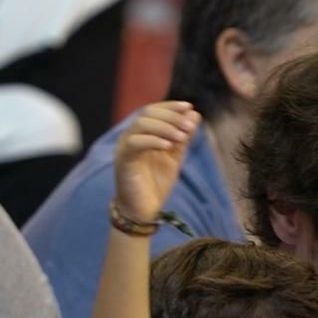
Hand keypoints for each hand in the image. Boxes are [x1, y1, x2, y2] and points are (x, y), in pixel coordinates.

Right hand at [113, 101, 198, 226]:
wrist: (143, 210)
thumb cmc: (156, 184)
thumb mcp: (175, 157)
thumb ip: (183, 137)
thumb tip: (194, 114)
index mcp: (142, 134)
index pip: (154, 110)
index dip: (171, 106)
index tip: (189, 107)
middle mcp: (131, 136)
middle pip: (148, 113)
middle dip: (171, 116)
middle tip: (188, 125)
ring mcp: (125, 147)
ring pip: (141, 125)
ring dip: (164, 127)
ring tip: (181, 136)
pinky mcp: (122, 160)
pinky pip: (135, 143)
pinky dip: (153, 141)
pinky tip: (168, 146)